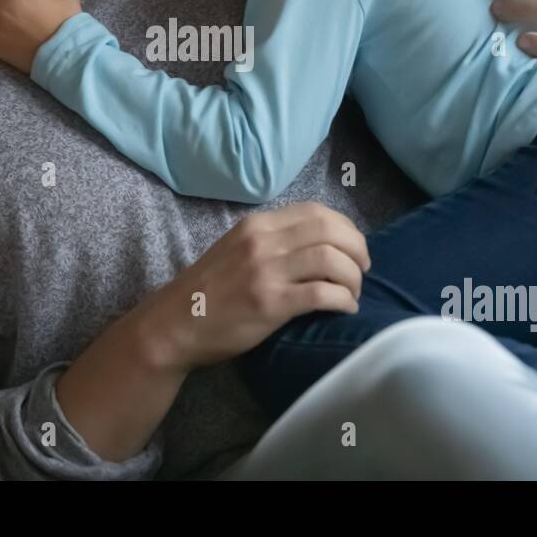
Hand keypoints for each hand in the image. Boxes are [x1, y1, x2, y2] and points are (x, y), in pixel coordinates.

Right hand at [138, 202, 370, 373]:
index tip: (353, 247)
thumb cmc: (208, 292)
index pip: (315, 211)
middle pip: (330, 230)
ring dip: (353, 277)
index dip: (345, 227)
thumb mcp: (236, 250)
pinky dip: (343, 300)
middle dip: (357, 249)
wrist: (173, 325)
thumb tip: (319, 245)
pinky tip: (345, 308)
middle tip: (363, 269)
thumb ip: (272, 242)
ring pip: (332, 259)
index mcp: (257, 225)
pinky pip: (322, 294)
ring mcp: (266, 271)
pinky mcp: (270, 303)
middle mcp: (263, 241)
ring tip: (353, 292)